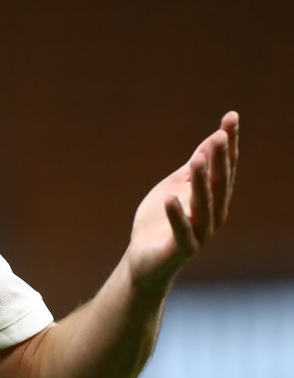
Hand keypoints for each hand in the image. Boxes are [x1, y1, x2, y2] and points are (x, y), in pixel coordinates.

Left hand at [127, 112, 238, 291]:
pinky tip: (171, 198)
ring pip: (204, 206)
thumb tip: (213, 137)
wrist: (145, 260)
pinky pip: (181, 232)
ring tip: (198, 158)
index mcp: (213, 199)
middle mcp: (212, 216)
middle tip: (221, 134)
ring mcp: (199, 235)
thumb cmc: (162, 220)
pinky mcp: (180, 250)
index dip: (229, 143)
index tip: (231, 117)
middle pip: (219, 184)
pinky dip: (177, 216)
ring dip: (202, 182)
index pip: (224, 167)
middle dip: (220, 160)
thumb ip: (194, 167)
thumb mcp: (177, 186)